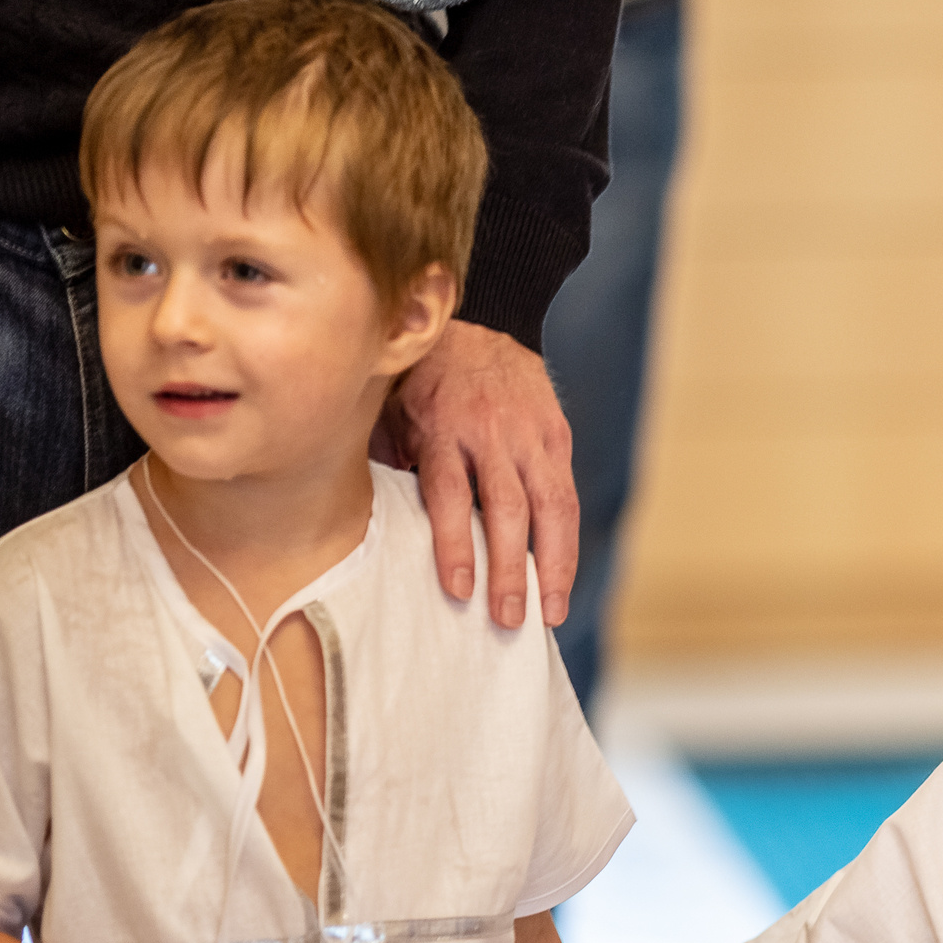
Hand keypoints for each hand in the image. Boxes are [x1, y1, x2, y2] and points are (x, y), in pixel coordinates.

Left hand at [373, 319, 577, 630]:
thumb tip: (375, 526)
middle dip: (509, 568)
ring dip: (553, 565)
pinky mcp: (557, 435)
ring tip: (549, 611)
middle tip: (507, 619)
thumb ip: (392, 459)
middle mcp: (492, 430)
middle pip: (508, 508)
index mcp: (443, 424)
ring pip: (551, 506)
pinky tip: (561, 578)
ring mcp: (531, 433)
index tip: (459, 589)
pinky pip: (567, 495)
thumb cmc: (425, 379)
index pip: (450, 492)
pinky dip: (566, 541)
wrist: (485, 323)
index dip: (455, 543)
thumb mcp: (392, 408)